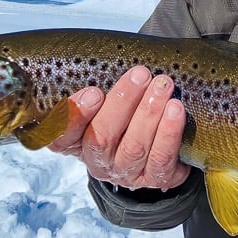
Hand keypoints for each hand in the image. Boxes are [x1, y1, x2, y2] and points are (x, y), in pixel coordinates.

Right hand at [47, 65, 190, 190]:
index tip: (93, 92)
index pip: (62, 136)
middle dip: (123, 103)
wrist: (157, 149)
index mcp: (77, 141)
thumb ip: (101, 89)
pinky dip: (169, 132)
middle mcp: (98, 161)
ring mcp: (126, 172)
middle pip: (101, 137)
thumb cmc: (125, 116)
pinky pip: (161, 157)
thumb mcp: (104, 104)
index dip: (74, 116)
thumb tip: (114, 59)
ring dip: (149, 113)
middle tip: (141, 75)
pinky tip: (176, 109)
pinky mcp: (155, 178)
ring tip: (163, 85)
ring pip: (134, 147)